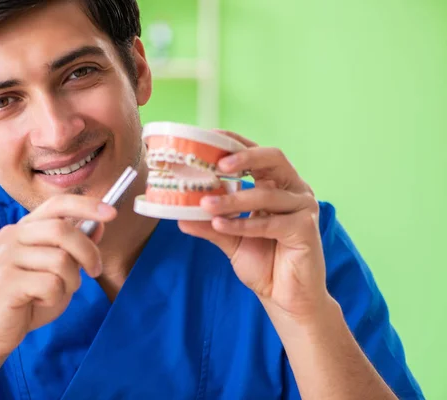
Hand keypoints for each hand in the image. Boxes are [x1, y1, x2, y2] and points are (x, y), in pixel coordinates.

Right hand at [0, 195, 116, 358]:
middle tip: (95, 271)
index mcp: (25, 228)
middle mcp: (13, 236)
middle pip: (62, 230)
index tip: (112, 213)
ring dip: (71, 280)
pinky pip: (50, 284)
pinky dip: (55, 297)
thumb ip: (75, 248)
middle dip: (88, 251)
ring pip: (60, 259)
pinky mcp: (6, 282)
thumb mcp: (60, 271)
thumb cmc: (30, 299)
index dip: (87, 205)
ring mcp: (7, 258)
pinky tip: (39, 302)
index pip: (57, 204)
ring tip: (57, 291)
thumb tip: (99, 226)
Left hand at [178, 131, 330, 320]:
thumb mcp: (229, 238)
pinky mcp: (305, 228)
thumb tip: (178, 215)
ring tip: (204, 205)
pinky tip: (221, 226)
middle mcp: (293, 190)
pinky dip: (242, 224)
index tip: (209, 137)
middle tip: (217, 165)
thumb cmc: (263, 263)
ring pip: (265, 194)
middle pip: (273, 158)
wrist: (285, 297)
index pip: (257, 155)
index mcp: (277, 185)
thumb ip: (208, 224)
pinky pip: (269, 223)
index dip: (235, 143)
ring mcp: (302, 207)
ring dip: (232, 200)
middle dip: (244, 157)